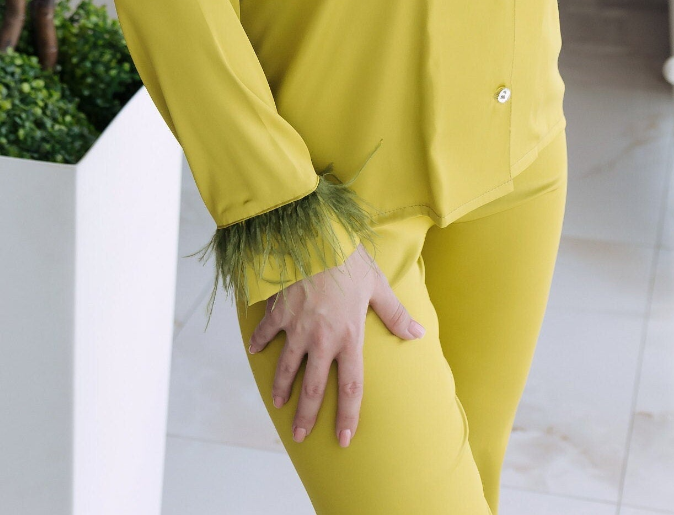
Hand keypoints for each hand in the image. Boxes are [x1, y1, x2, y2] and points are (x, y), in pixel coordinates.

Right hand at [247, 240, 424, 448]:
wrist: (315, 236)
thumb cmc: (349, 259)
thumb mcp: (377, 286)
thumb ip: (395, 314)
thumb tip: (418, 334)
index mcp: (348, 336)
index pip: (350, 385)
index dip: (347, 414)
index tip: (343, 437)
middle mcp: (321, 339)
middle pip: (313, 388)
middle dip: (306, 415)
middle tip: (300, 435)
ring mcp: (296, 328)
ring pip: (287, 368)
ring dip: (282, 388)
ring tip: (279, 403)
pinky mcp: (278, 312)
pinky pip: (265, 333)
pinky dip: (258, 343)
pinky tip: (254, 351)